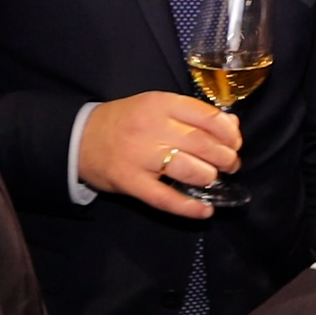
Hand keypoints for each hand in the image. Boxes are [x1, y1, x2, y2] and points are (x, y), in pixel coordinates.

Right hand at [79, 91, 241, 218]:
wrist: (80, 137)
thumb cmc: (126, 121)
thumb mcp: (157, 107)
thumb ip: (193, 114)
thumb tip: (231, 126)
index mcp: (160, 103)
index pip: (206, 116)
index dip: (228, 132)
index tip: (235, 142)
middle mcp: (151, 127)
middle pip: (201, 143)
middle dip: (224, 157)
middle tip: (231, 164)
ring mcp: (139, 156)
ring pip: (187, 169)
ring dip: (209, 177)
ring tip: (214, 179)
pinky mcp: (130, 182)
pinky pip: (165, 198)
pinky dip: (189, 207)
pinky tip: (205, 211)